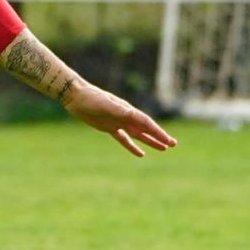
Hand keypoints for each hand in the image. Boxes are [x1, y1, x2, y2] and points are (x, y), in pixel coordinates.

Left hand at [62, 80, 176, 157]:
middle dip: (159, 137)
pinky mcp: (108, 127)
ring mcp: (117, 122)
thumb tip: (133, 114)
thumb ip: (118, 110)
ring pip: (138, 134)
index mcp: (126, 110)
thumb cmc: (90, 98)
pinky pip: (124, 139)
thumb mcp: (104, 104)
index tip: (168, 141)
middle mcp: (125, 116)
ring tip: (164, 148)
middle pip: (146, 129)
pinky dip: (132, 146)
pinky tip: (141, 154)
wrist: (75, 96)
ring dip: (150, 141)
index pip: (146, 123)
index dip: (158, 132)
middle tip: (173, 144)